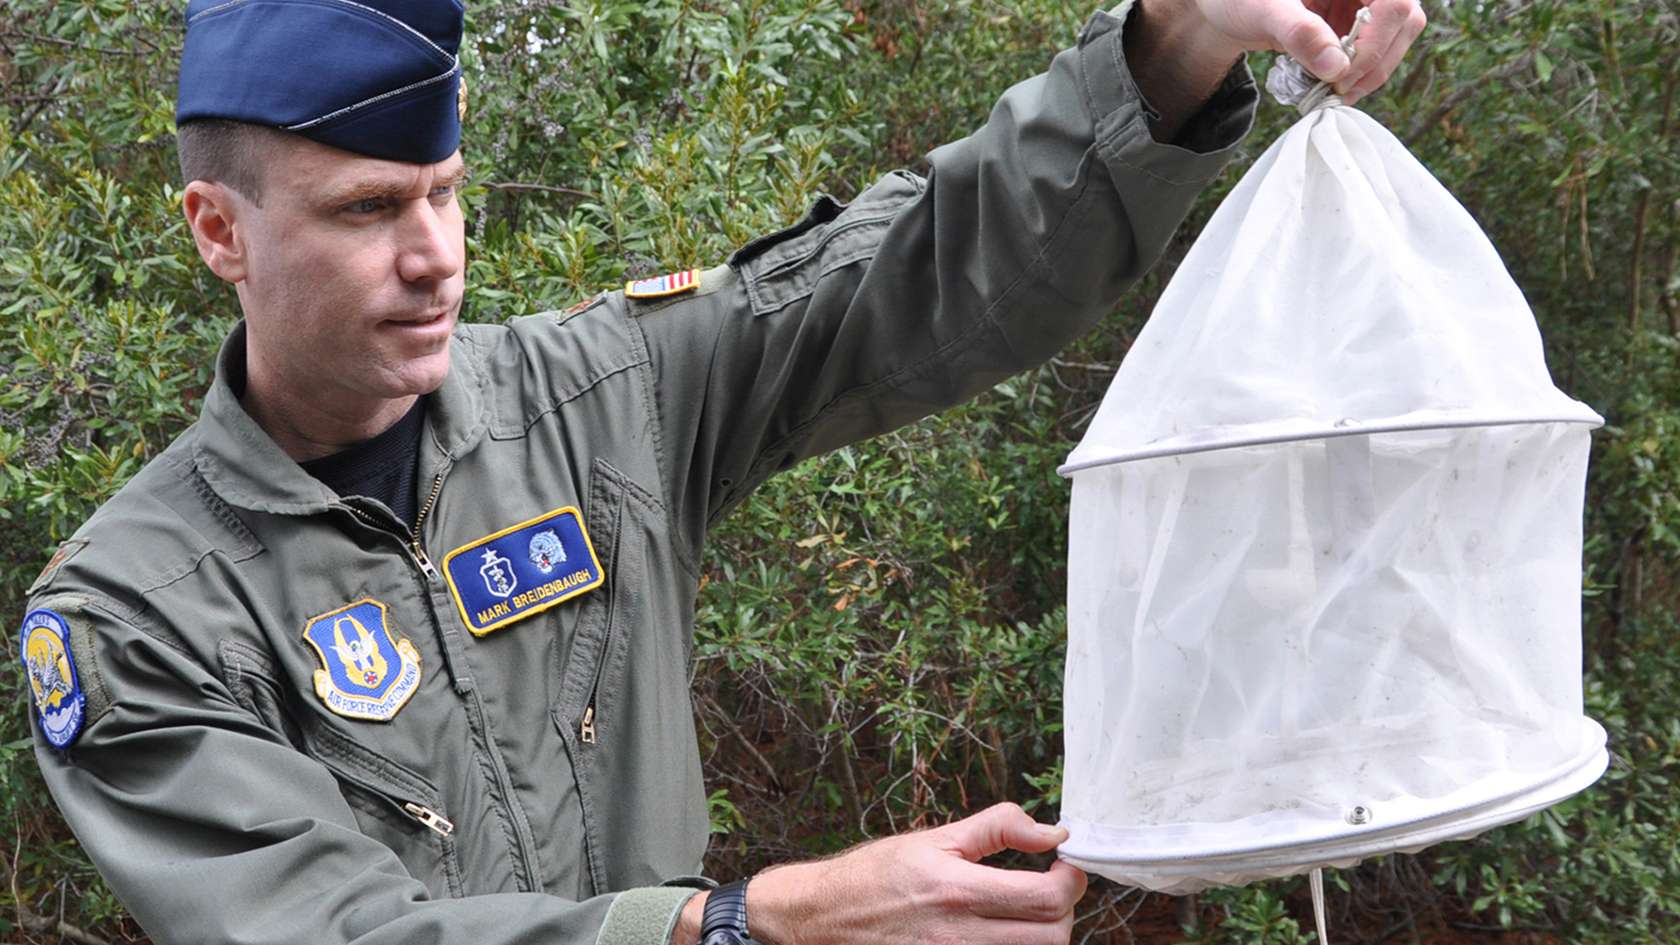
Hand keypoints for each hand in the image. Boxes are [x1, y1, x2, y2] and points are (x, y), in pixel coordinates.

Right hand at [689, 803, 1087, 944]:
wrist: (826, 915)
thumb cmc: (879, 874)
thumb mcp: (937, 837)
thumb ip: (998, 828)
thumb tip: (1052, 831)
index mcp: (957, 888)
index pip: (1046, 898)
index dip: (1072, 881)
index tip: (1065, 866)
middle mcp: (958, 934)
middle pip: (1051, 938)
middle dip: (1062, 911)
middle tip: (1049, 889)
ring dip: (1043, 934)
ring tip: (1026, 911)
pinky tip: (1004, 931)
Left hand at [1187, 0, 1428, 102]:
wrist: (1227, 7)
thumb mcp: (1262, 10)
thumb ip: (1299, 33)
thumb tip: (1337, 67)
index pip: (1395, 3)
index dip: (1376, 42)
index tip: (1342, 74)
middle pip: (1405, 20)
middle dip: (1375, 62)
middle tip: (1339, 92)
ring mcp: (1365, 2)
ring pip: (1396, 38)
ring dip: (1370, 72)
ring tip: (1334, 94)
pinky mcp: (1357, 23)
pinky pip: (1375, 50)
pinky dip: (1358, 74)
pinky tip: (1333, 88)